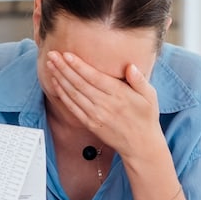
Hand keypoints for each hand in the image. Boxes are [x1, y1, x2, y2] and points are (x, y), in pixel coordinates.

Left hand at [45, 50, 163, 159]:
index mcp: (119, 94)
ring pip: (73, 94)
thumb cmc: (146, 117)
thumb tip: (131, 66)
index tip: (66, 54)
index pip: (94, 77)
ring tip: (50, 65)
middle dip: (64, 68)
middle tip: (52, 55)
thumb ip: (140, 80)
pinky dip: (63, 95)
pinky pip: (73, 107)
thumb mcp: (150, 96)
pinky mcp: (90, 123)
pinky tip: (56, 83)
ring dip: (60, 78)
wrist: (141, 145)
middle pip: (79, 83)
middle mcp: (105, 104)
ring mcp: (96, 115)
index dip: (78, 65)